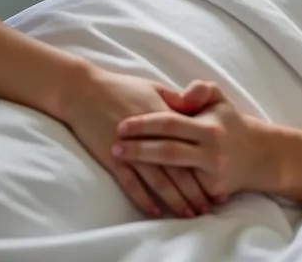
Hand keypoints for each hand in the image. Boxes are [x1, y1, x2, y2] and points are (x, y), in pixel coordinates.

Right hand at [58, 67, 214, 218]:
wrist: (84, 90)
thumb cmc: (120, 87)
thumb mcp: (153, 87)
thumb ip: (175, 101)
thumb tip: (195, 111)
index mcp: (164, 116)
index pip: (189, 146)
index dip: (204, 166)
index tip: (216, 181)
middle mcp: (150, 135)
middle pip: (177, 167)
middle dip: (194, 190)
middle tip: (207, 207)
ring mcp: (131, 148)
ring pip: (158, 179)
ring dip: (174, 199)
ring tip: (188, 214)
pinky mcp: (113, 156)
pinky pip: (131, 183)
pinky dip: (144, 198)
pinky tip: (156, 212)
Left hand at [112, 80, 268, 201]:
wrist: (259, 155)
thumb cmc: (230, 122)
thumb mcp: (219, 99)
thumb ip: (200, 90)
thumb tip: (180, 95)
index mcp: (208, 127)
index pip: (171, 123)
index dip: (145, 124)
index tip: (122, 124)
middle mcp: (211, 151)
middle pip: (167, 151)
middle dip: (138, 149)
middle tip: (114, 145)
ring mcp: (212, 174)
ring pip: (172, 173)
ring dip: (144, 169)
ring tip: (120, 162)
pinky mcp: (212, 191)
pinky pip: (183, 190)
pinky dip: (162, 191)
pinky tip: (142, 189)